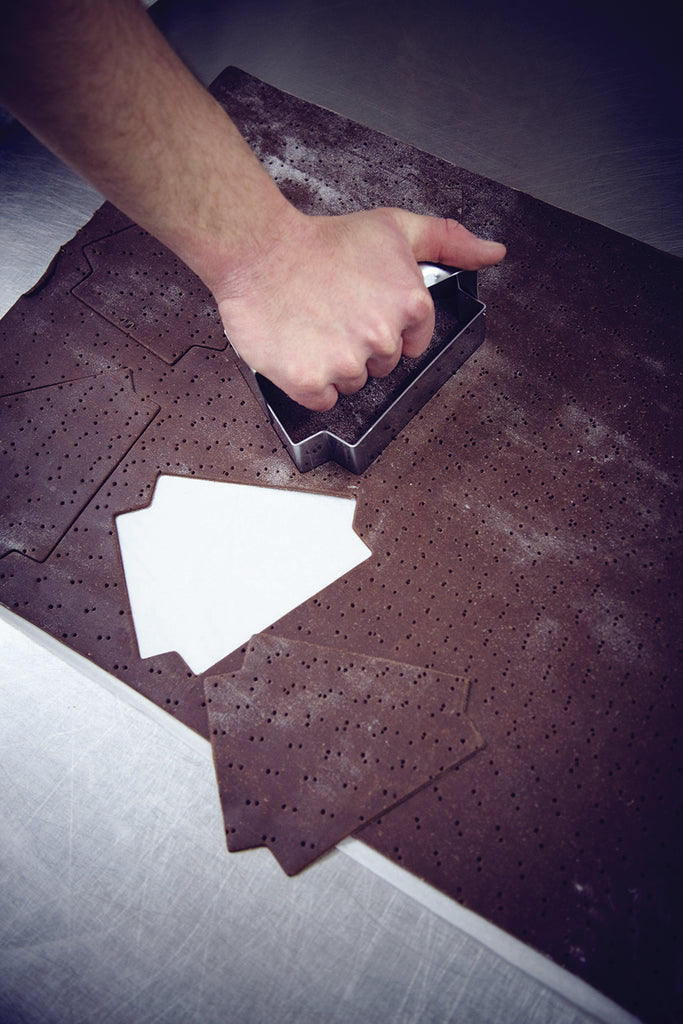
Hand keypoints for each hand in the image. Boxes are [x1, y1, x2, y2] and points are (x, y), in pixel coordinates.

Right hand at [215, 206, 505, 410]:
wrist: (258, 250)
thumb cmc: (320, 241)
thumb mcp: (394, 229)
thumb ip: (448, 241)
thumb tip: (493, 253)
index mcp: (410, 304)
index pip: (411, 343)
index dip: (385, 328)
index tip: (362, 310)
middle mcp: (383, 337)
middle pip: (381, 366)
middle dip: (359, 346)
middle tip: (333, 313)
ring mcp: (347, 363)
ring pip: (352, 383)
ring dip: (333, 364)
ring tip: (313, 326)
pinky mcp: (311, 382)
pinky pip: (322, 400)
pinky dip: (309, 382)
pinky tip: (300, 349)